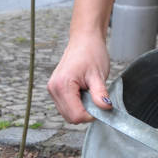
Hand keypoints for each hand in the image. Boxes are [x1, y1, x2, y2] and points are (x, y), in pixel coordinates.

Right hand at [48, 0, 119, 123]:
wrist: (84, 40)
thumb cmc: (91, 53)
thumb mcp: (98, 75)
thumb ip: (100, 94)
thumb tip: (105, 108)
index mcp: (63, 85)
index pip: (76, 115)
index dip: (90, 115)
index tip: (100, 105)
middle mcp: (54, 89)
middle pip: (70, 117)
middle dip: (86, 113)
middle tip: (96, 98)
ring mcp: (52, 89)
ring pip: (67, 114)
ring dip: (80, 109)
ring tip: (89, 93)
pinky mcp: (54, 89)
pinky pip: (65, 107)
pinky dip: (76, 105)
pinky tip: (83, 93)